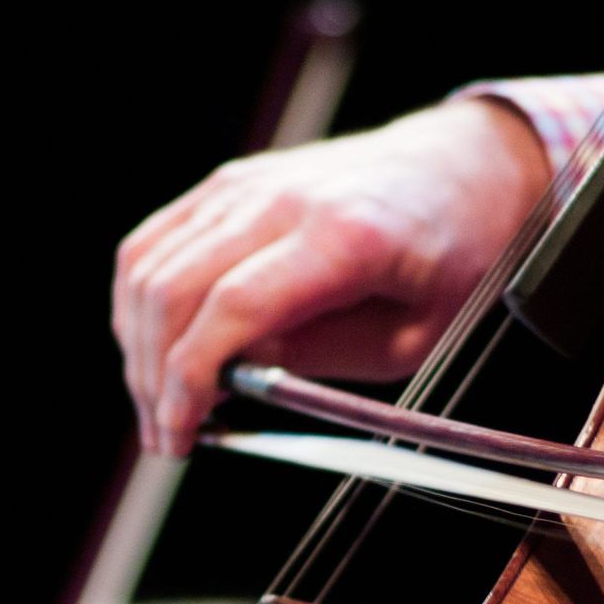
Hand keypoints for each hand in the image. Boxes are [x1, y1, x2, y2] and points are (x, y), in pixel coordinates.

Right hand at [113, 98, 549, 454]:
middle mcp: (282, 198)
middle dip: (153, 378)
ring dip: (138, 346)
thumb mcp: (410, 337)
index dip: (189, 379)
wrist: (464, 169)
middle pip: (172, 289)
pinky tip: (155, 347)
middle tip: (166, 434)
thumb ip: (317, 360)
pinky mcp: (227, 185)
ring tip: (159, 402)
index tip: (179, 434)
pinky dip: (139, 304)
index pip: (232, 307)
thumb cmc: (452, 255)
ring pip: (147, 267)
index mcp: (344, 235)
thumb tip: (229, 379)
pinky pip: (152, 244)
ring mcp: (246, 184)